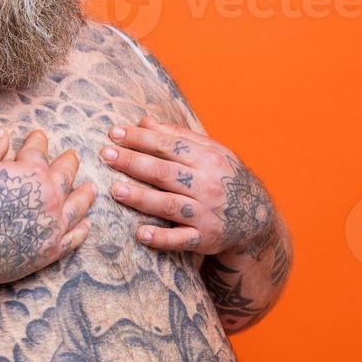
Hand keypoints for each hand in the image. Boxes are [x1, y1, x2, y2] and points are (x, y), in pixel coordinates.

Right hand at [0, 127, 96, 286]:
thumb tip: (3, 133)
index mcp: (32, 171)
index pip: (38, 150)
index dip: (38, 140)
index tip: (39, 136)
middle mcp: (50, 195)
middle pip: (66, 174)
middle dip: (69, 162)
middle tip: (72, 155)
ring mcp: (53, 224)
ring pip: (78, 205)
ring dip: (85, 194)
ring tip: (91, 188)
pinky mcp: (51, 249)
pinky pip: (74, 238)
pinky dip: (82, 230)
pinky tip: (86, 224)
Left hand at [100, 115, 275, 255]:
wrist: (256, 218)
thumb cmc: (223, 177)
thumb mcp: (210, 152)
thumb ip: (177, 137)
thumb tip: (144, 121)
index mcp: (208, 160)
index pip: (169, 146)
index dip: (140, 139)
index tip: (114, 133)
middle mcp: (207, 186)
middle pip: (164, 173)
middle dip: (133, 162)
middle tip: (106, 154)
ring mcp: (206, 214)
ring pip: (169, 205)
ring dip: (142, 198)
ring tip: (116, 190)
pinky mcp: (204, 239)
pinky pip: (181, 240)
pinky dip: (162, 239)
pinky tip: (140, 234)